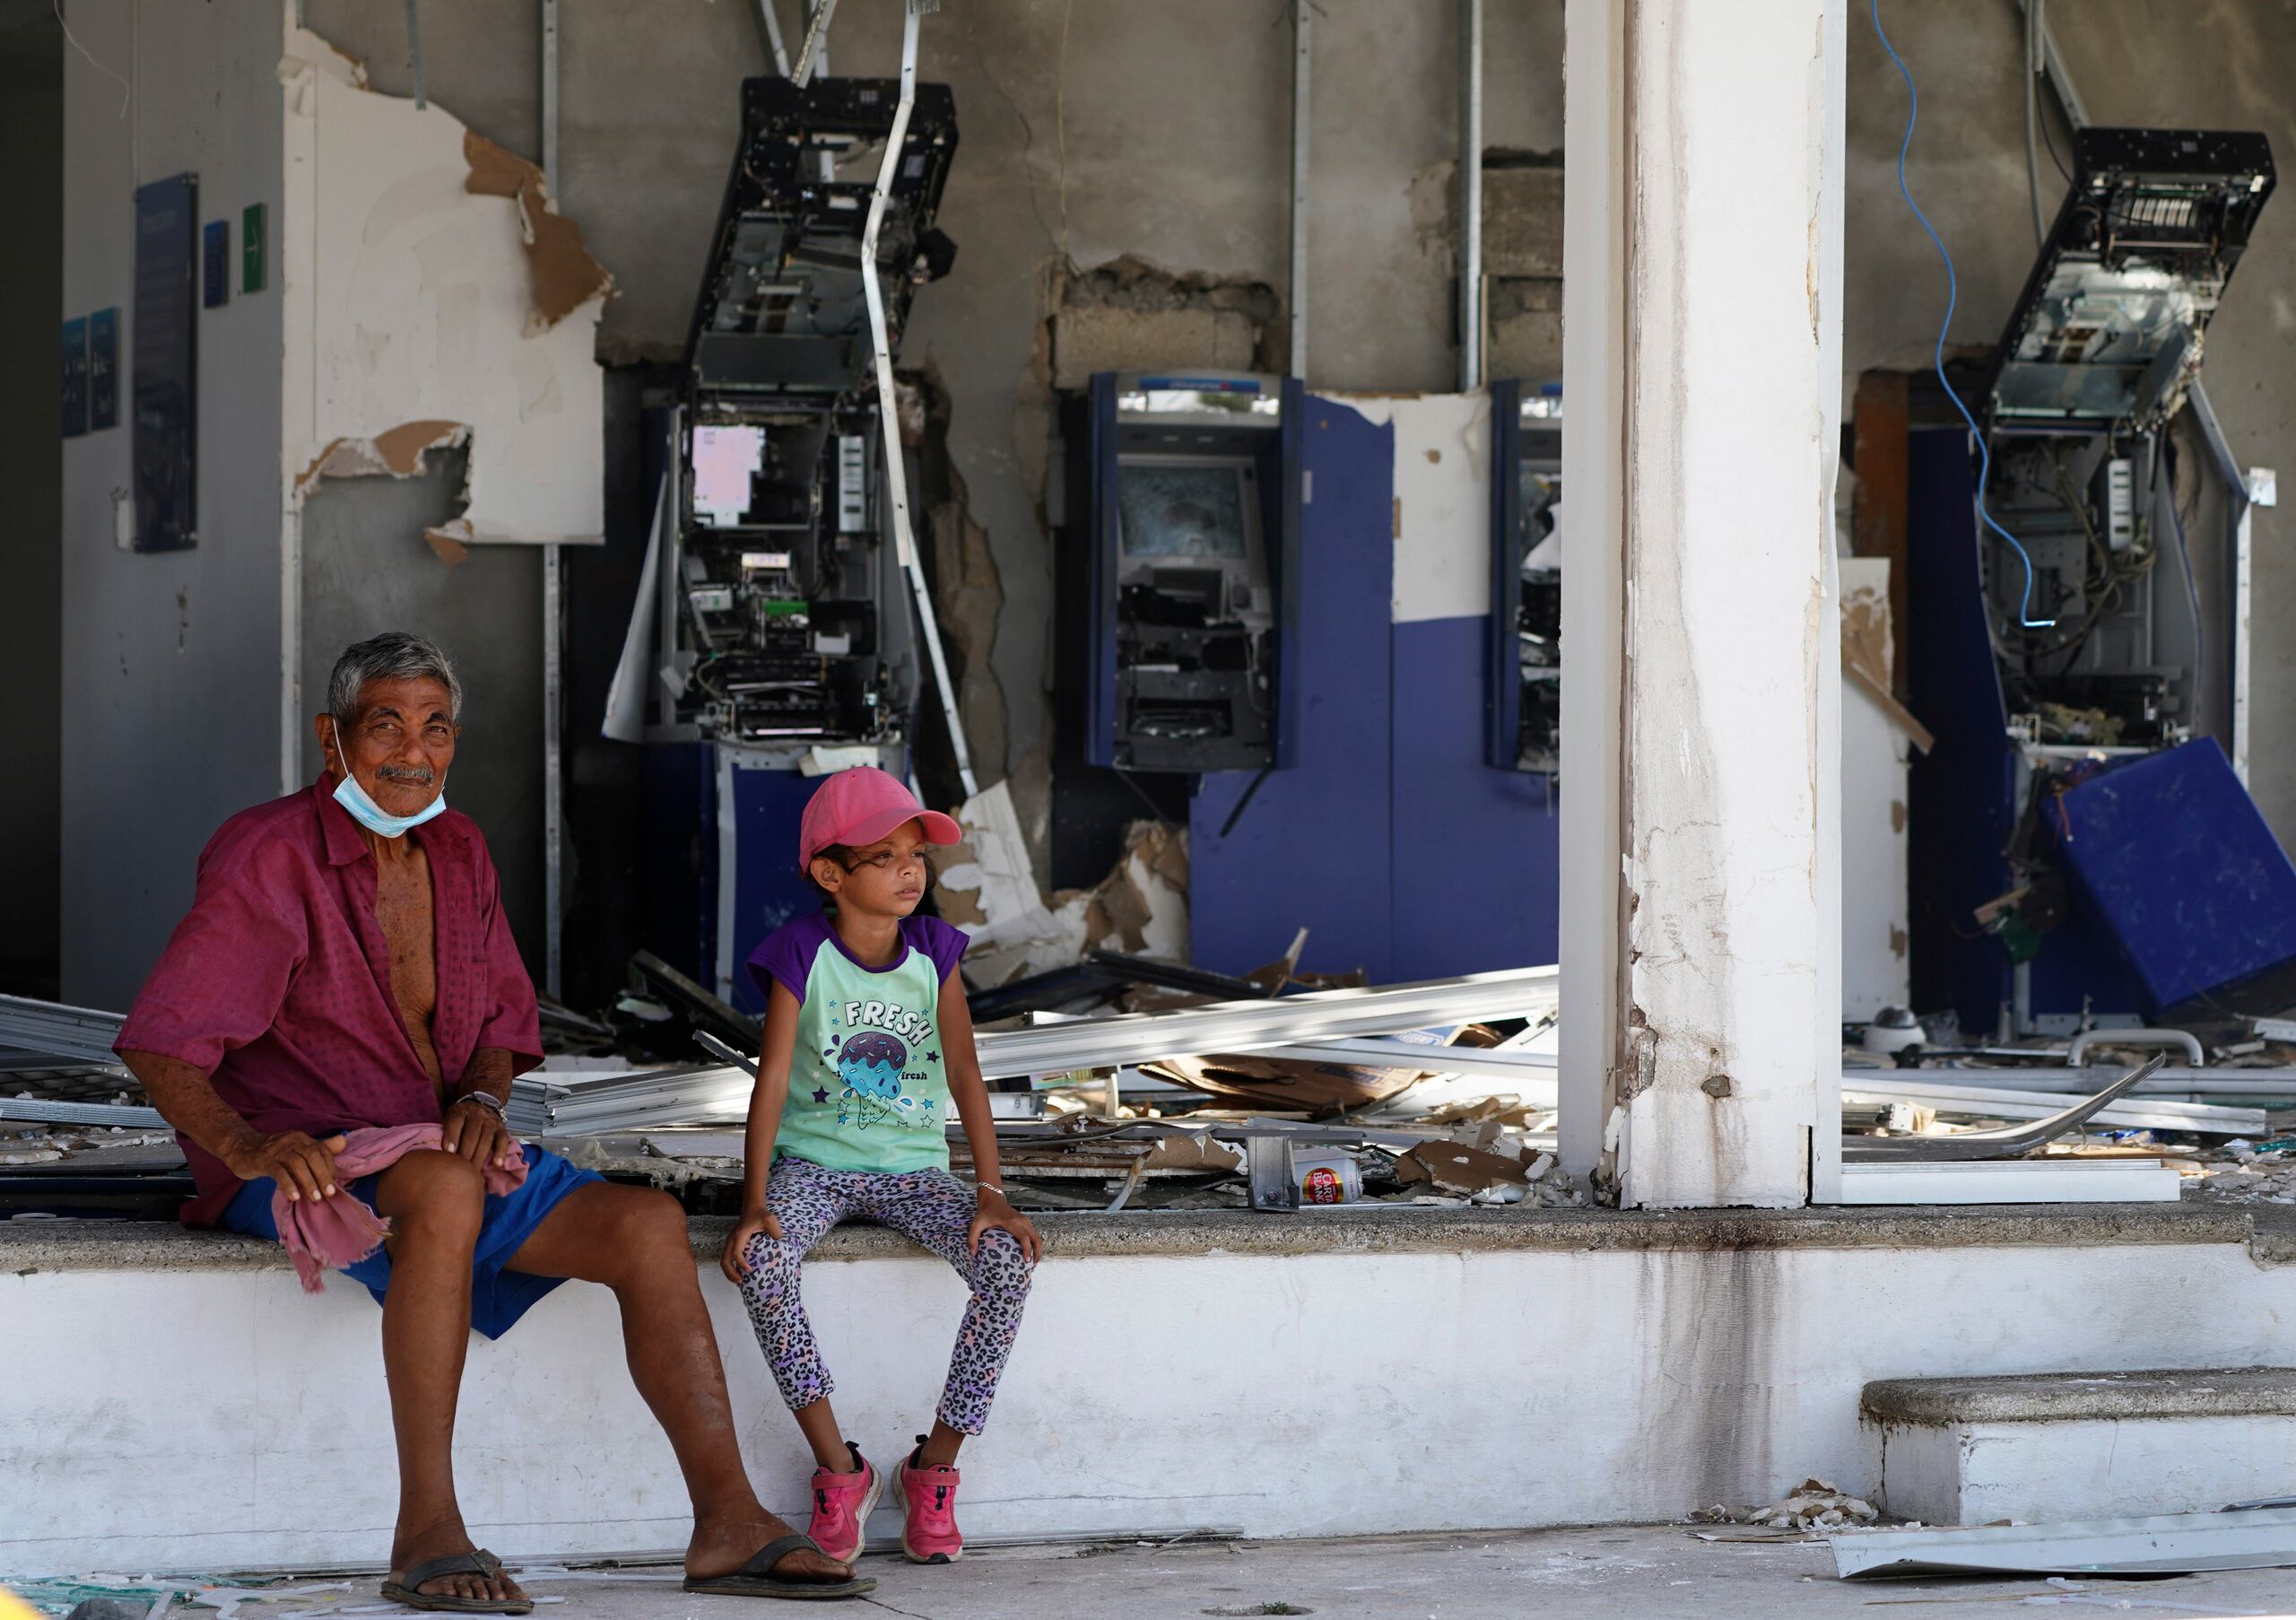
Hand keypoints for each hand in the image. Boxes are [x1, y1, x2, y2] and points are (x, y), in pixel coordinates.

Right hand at [225, 1130, 348, 1202]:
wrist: (239, 1148)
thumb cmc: (272, 1153)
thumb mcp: (296, 1150)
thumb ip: (319, 1148)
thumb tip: (343, 1142)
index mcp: (301, 1139)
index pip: (321, 1151)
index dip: (329, 1167)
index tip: (332, 1184)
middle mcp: (291, 1141)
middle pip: (312, 1156)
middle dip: (323, 1176)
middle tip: (329, 1194)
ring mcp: (276, 1150)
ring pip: (297, 1164)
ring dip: (308, 1182)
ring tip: (315, 1198)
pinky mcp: (262, 1160)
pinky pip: (278, 1172)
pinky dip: (288, 1184)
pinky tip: (294, 1196)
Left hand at [441, 1095, 519, 1170]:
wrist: (482, 1104)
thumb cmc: (461, 1118)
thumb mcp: (450, 1118)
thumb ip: (445, 1132)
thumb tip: (440, 1154)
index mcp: (460, 1111)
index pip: (456, 1123)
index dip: (452, 1137)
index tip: (448, 1152)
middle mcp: (477, 1114)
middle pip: (471, 1135)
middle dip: (465, 1154)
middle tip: (459, 1170)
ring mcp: (490, 1122)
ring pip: (485, 1141)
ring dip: (479, 1158)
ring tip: (473, 1172)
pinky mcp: (501, 1129)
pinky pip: (502, 1141)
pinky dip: (500, 1153)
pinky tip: (497, 1164)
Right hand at [721, 1205, 783, 1285]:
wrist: (752, 1208)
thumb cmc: (761, 1214)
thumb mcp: (770, 1220)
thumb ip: (775, 1231)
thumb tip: (778, 1244)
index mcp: (740, 1235)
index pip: (736, 1252)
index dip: (741, 1263)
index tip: (750, 1270)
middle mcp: (732, 1240)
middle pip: (725, 1260)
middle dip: (731, 1273)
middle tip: (740, 1282)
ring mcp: (731, 1242)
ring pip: (724, 1260)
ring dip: (729, 1272)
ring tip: (739, 1281)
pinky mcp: (732, 1244)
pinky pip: (727, 1258)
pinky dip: (730, 1268)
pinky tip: (739, 1274)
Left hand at [968, 1190, 1041, 1263]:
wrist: (992, 1198)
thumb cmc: (985, 1212)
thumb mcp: (976, 1224)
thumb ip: (972, 1239)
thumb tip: (973, 1254)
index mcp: (1011, 1222)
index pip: (1024, 1237)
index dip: (1027, 1250)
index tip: (1026, 1261)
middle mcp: (1022, 1221)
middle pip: (1036, 1238)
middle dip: (1037, 1253)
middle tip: (1032, 1266)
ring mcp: (1025, 1220)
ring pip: (1037, 1237)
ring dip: (1037, 1249)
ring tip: (1032, 1262)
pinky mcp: (1026, 1221)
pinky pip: (1034, 1234)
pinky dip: (1034, 1244)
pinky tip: (1030, 1252)